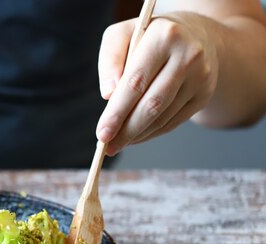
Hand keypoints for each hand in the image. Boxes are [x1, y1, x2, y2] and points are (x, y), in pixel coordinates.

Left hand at [96, 12, 218, 155]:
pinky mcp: (204, 94)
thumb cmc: (148, 36)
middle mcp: (188, 55)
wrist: (193, 35)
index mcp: (164, 36)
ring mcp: (200, 76)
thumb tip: (108, 94)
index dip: (117, 112)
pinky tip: (135, 137)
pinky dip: (151, 133)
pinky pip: (173, 121)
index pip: (136, 82)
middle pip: (152, 104)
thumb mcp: (122, 35)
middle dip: (126, 130)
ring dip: (137, 135)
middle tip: (107, 146)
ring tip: (118, 143)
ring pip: (163, 117)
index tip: (102, 133)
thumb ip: (110, 60)